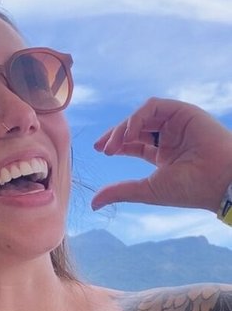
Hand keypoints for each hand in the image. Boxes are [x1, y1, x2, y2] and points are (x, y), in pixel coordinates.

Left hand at [91, 98, 231, 212]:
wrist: (218, 180)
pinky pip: (153, 106)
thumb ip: (120, 191)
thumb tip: (93, 203)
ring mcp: (177, 124)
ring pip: (142, 116)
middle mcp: (170, 137)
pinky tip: (129, 133)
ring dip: (124, 128)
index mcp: (165, 155)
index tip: (101, 150)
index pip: (134, 144)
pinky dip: (137, 118)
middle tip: (102, 147)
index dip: (117, 144)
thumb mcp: (147, 189)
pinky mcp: (183, 112)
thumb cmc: (188, 189)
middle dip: (116, 135)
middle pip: (136, 128)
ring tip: (114, 145)